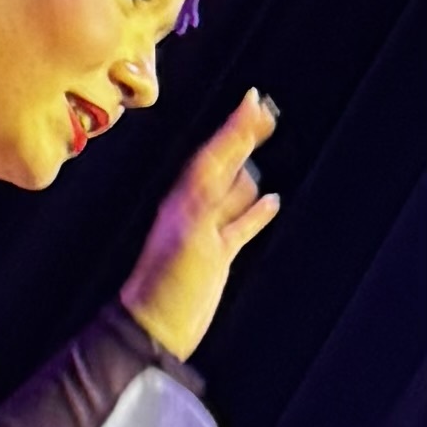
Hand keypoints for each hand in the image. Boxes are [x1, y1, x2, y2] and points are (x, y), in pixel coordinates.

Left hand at [121, 89, 276, 358]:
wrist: (155, 327)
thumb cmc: (167, 285)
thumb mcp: (190, 237)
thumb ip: (209, 201)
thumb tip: (231, 170)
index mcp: (184, 200)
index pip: (213, 153)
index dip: (233, 127)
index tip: (253, 99)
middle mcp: (193, 210)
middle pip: (223, 164)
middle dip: (242, 137)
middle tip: (264, 110)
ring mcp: (206, 232)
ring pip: (233, 192)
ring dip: (247, 170)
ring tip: (260, 147)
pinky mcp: (217, 256)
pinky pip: (241, 226)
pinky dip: (256, 211)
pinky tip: (270, 202)